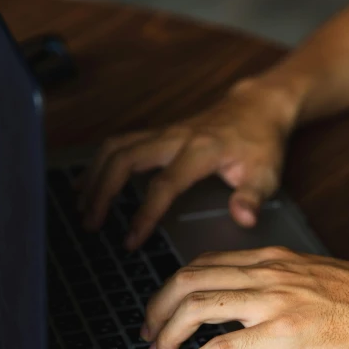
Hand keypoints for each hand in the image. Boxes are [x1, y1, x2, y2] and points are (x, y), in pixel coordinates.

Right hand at [77, 80, 299, 249]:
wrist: (257, 108)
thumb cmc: (261, 144)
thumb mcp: (267, 173)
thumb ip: (252, 197)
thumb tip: (243, 218)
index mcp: (201, 150)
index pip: (165, 185)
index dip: (145, 214)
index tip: (131, 241)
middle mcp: (176, 137)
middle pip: (124, 158)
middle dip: (102, 192)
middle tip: (90, 225)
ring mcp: (163, 132)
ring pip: (115, 147)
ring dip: (94, 176)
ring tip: (81, 207)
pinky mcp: (157, 132)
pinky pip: (119, 143)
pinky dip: (98, 162)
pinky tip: (86, 183)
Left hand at [141, 246, 348, 348]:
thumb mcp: (316, 277)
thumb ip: (281, 282)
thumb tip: (255, 302)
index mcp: (274, 259)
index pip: (206, 261)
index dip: (175, 284)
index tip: (164, 304)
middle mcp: (267, 273)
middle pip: (189, 278)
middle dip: (157, 305)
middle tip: (148, 330)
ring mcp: (273, 301)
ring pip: (196, 305)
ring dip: (166, 331)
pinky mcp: (283, 334)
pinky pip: (221, 348)